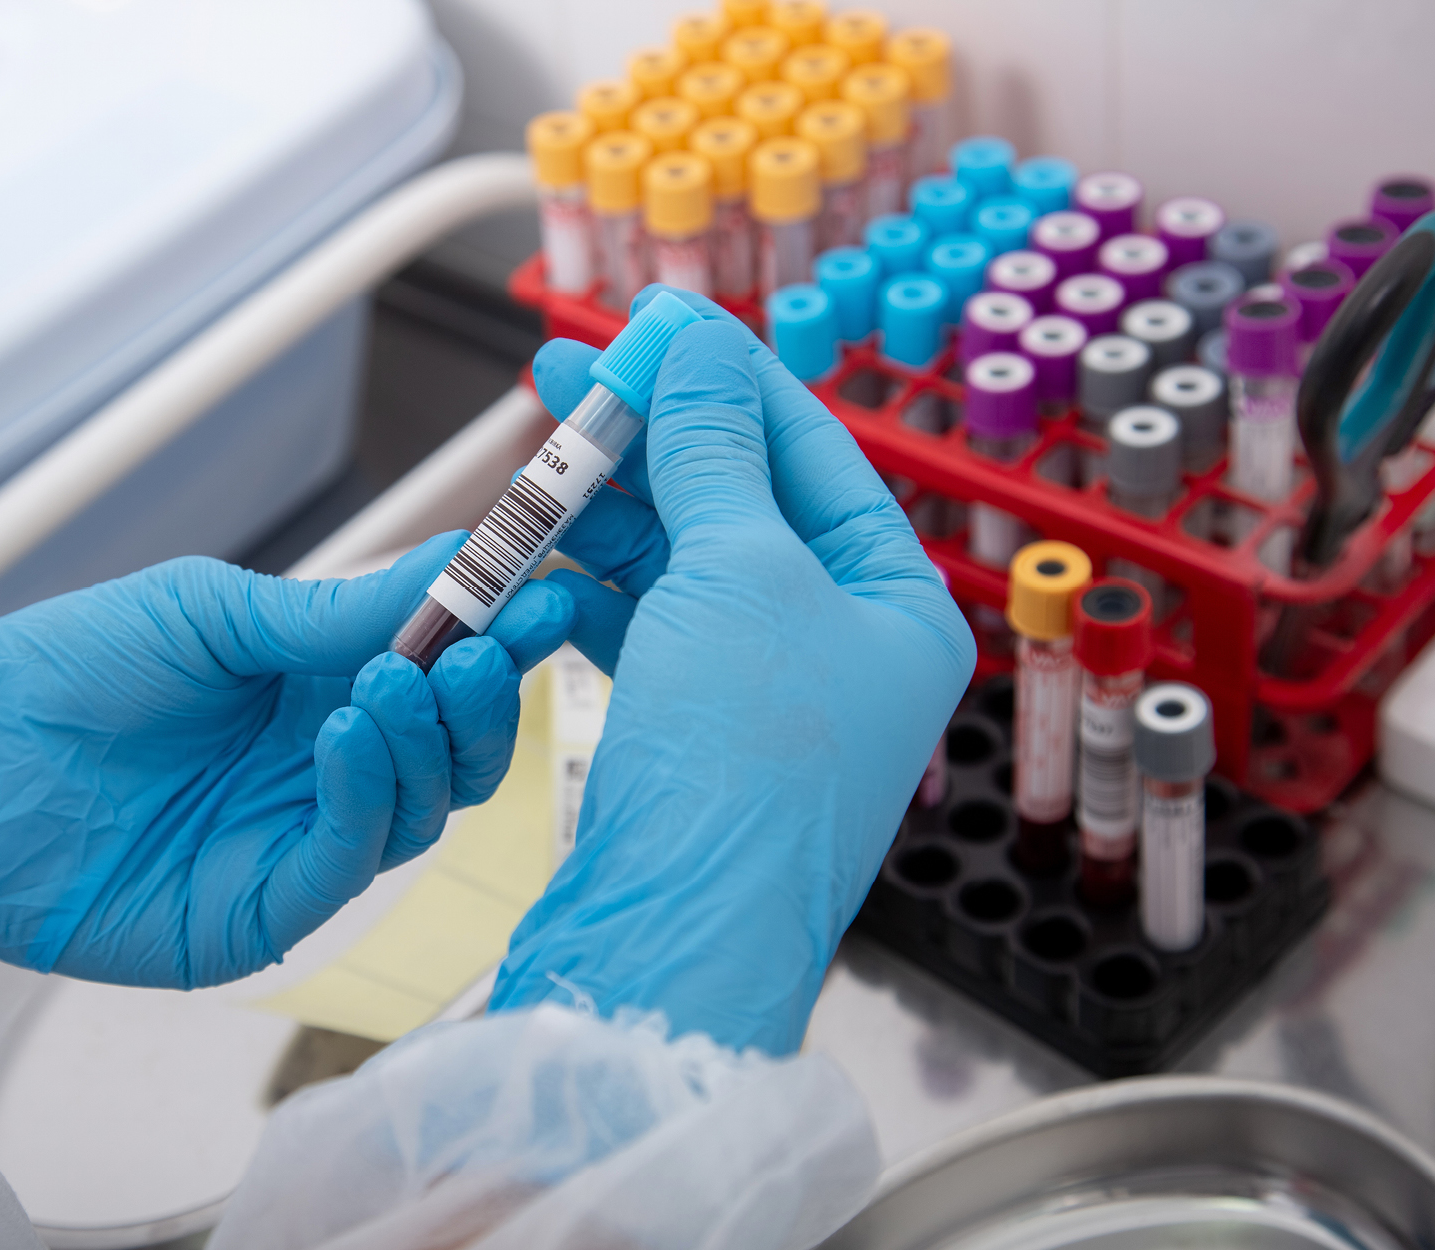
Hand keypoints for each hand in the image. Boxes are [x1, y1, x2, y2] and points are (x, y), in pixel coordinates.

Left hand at [0, 537, 572, 987]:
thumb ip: (337, 610)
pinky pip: (350, 858)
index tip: (552, 588)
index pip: (440, 671)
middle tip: (493, 641)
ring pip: (423, 809)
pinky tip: (346, 731)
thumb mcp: (212, 612)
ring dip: (429, 739)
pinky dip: (365, 792)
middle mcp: (326, 770)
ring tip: (396, 679)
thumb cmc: (67, 672)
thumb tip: (460, 560)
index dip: (500, 634)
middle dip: (488, 696)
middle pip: (456, 752)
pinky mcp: (265, 910)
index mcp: (319, 689)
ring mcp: (299, 842)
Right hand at [489, 286, 975, 1054]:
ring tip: (538, 454)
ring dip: (610, 506)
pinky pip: (643, 627)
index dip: (724, 378)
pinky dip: (592, 586)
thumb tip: (696, 345)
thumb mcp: (738, 575)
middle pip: (737, 501)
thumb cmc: (746, 770)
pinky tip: (540, 554)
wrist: (677, 936)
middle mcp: (841, 645)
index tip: (649, 325)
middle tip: (565, 374)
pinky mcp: (691, 732)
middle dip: (651, 436)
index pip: (810, 450)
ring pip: (679, 563)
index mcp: (896, 604)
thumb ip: (711, 452)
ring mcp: (762, 693)